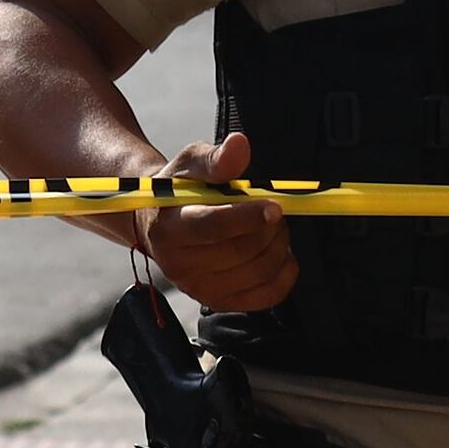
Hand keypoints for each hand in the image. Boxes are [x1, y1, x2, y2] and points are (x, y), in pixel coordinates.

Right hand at [136, 130, 296, 312]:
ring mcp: (199, 289)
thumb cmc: (179, 191)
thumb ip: (215, 158)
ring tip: (273, 226)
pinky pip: (268, 295)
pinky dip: (285, 272)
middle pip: (241, 250)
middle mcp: (179, 265)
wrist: (163, 224)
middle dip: (269, 227)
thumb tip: (238, 145)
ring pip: (258, 271)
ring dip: (279, 245)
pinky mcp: (220, 302)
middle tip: (275, 208)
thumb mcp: (190, 164)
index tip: (274, 206)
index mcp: (168, 229)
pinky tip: (281, 252)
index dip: (247, 217)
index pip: (212, 227)